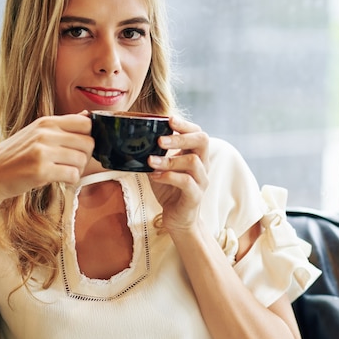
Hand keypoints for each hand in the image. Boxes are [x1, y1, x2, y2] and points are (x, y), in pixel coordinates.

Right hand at [0, 113, 93, 202]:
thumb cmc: (17, 155)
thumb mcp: (37, 133)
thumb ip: (63, 125)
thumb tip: (88, 115)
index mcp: (47, 122)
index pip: (86, 123)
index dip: (90, 136)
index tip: (82, 147)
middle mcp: (45, 133)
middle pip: (88, 143)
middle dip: (86, 156)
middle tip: (74, 163)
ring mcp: (42, 151)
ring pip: (82, 160)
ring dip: (78, 170)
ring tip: (65, 171)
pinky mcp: (41, 170)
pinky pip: (72, 175)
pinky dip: (71, 180)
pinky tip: (61, 179)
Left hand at [148, 116, 208, 232]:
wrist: (177, 219)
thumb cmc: (169, 190)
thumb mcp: (161, 167)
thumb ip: (156, 152)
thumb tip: (135, 136)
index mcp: (196, 155)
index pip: (198, 132)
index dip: (185, 124)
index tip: (169, 119)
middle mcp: (203, 165)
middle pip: (202, 141)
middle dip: (181, 137)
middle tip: (160, 140)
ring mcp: (201, 180)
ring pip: (193, 162)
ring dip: (169, 159)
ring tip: (151, 161)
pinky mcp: (195, 196)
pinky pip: (186, 182)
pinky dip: (168, 176)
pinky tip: (154, 176)